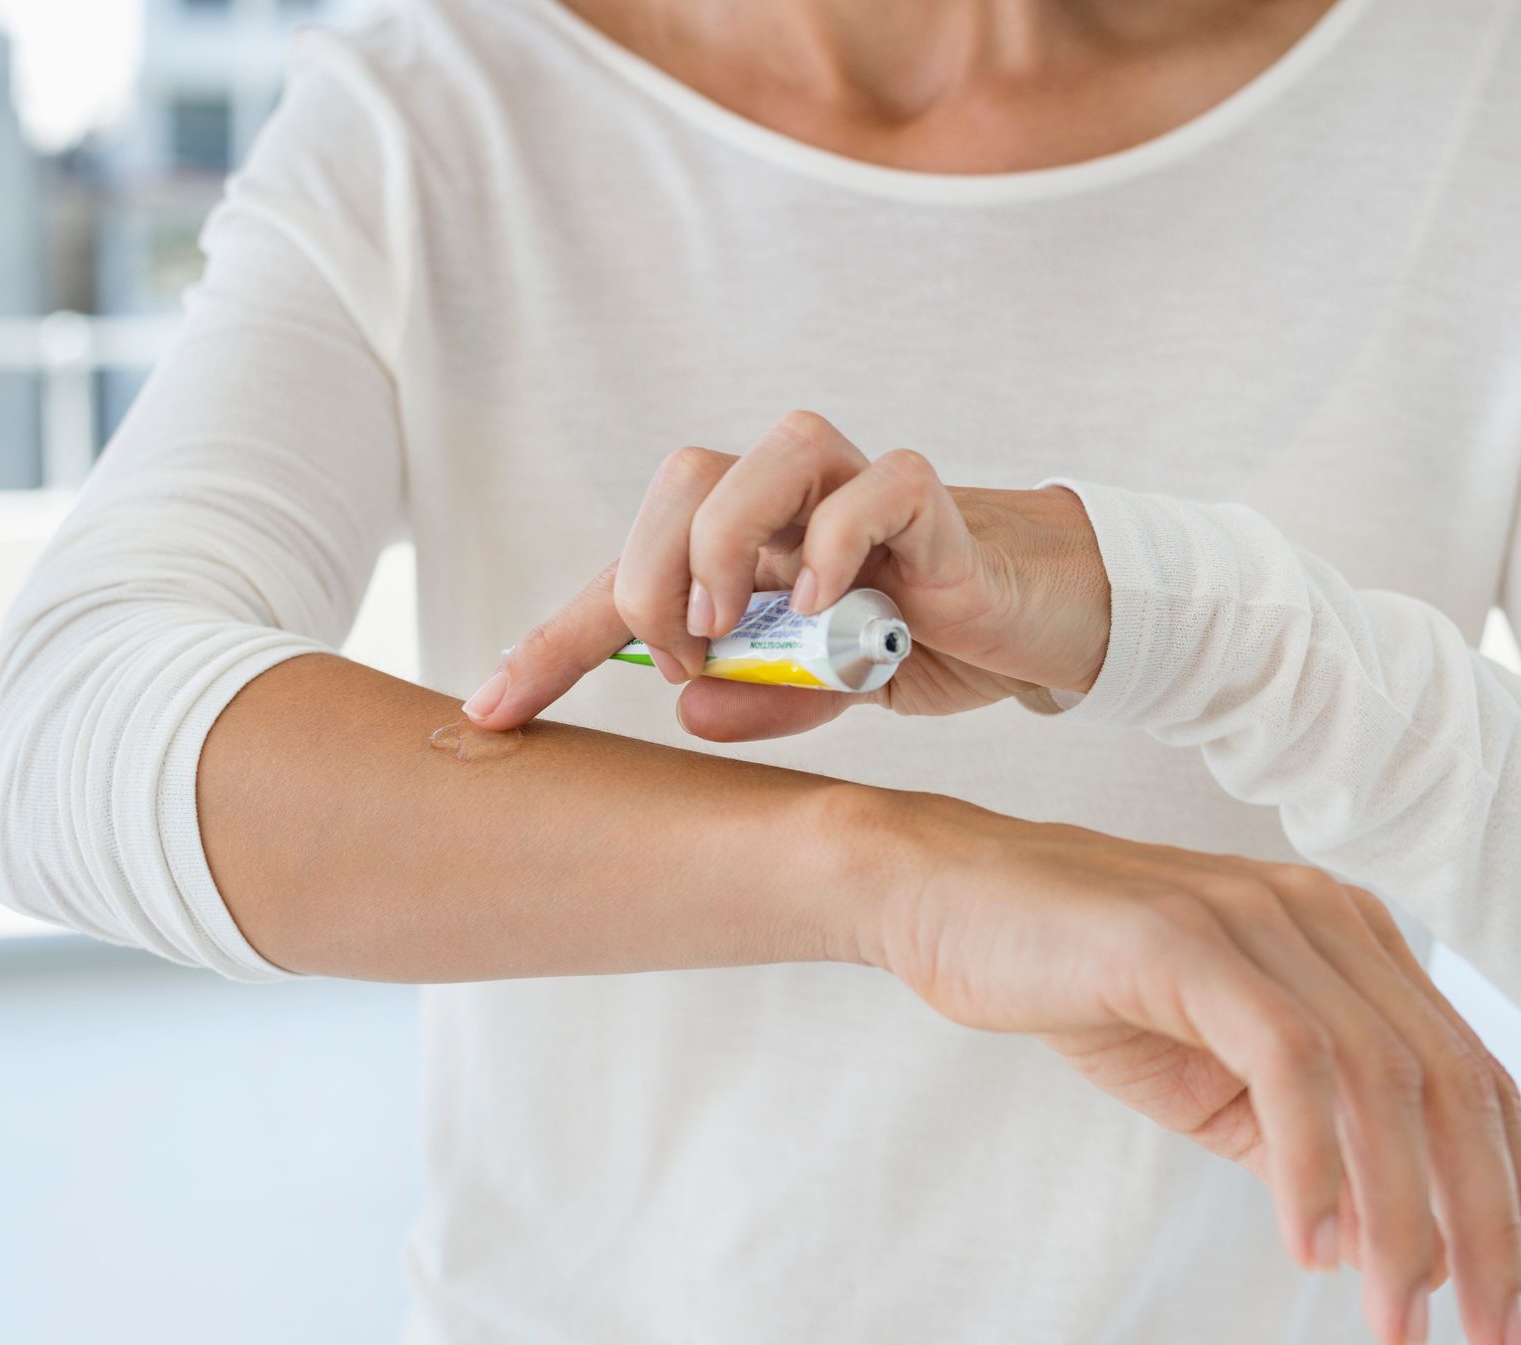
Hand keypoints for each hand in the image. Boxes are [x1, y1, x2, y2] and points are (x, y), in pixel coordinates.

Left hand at [461, 410, 1110, 738]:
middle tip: (686, 657)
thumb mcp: (819, 693)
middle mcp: (790, 504)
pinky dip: (843, 540)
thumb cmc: (914, 641)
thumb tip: (685, 708)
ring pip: (770, 454)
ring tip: (735, 624)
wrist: (1029, 622)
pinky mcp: (930, 503)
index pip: (626, 582)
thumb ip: (756, 698)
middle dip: (650, 575)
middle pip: (682, 480)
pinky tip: (833, 602)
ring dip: (729, 541)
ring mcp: (858, 491)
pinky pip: (880, 486)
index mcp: (745, 550)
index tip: (492, 714)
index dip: (553, 645)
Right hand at [848, 789, 1520, 1344]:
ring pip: (1383, 1079)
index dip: (1517, 1192)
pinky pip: (1287, 1061)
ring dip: (1404, 1216)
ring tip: (1400, 1319)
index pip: (1473, 1076)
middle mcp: (1329, 916)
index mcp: (1354, 939)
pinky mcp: (1191, 938)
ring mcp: (1262, 918)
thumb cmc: (1083, 981)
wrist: (952, 898)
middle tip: (1496, 1335)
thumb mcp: (1215, 1077)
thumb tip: (1395, 1244)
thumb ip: (1305, 1140)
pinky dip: (1313, 1163)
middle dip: (1489, 1222)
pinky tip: (1313, 1247)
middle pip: (1452, 1083)